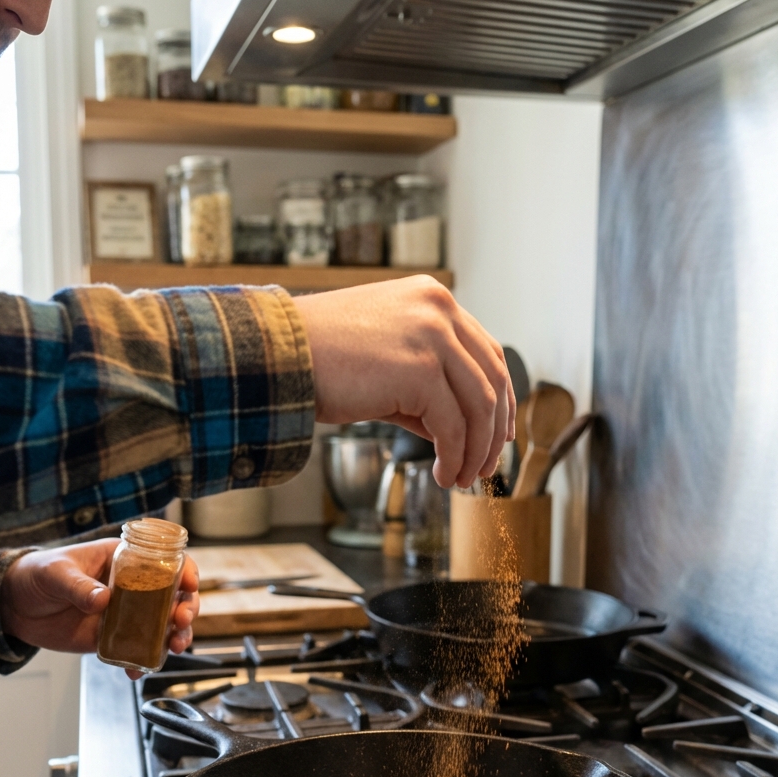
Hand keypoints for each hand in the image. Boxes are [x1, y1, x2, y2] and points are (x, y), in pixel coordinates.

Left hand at [0, 540, 199, 678]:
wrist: (15, 606)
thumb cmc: (37, 574)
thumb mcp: (56, 573)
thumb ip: (79, 586)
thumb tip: (103, 600)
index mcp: (124, 559)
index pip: (165, 561)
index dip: (184, 570)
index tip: (189, 584)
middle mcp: (132, 586)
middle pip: (173, 596)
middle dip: (185, 609)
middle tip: (180, 621)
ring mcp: (125, 613)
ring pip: (162, 625)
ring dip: (174, 637)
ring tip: (173, 647)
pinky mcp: (112, 636)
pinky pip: (135, 649)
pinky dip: (142, 661)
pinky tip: (137, 670)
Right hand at [293, 277, 513, 487]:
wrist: (276, 355)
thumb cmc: (320, 358)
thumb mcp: (387, 361)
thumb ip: (428, 384)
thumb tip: (460, 430)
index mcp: (432, 298)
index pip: (487, 352)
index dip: (501, 398)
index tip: (498, 433)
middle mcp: (438, 309)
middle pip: (492, 378)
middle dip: (494, 430)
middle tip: (485, 465)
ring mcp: (432, 336)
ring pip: (480, 406)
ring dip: (476, 451)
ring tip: (462, 477)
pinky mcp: (419, 370)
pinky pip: (453, 425)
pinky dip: (455, 456)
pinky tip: (445, 474)